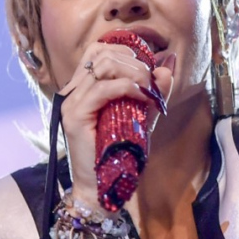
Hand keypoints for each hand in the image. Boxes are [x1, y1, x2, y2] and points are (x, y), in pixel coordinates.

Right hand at [58, 41, 174, 204]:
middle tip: (152, 83)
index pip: (99, 50)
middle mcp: (73, 91)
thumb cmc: (119, 157)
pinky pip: (103, 89)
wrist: (102, 188)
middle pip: (103, 53)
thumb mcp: (141, 119)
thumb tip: (166, 67)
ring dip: (133, 72)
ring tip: (148, 90)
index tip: (148, 69)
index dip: (126, 51)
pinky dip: (128, 88)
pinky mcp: (75, 115)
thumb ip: (152, 94)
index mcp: (83, 88)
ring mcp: (71, 102)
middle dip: (134, 62)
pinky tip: (143, 97)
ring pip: (103, 65)